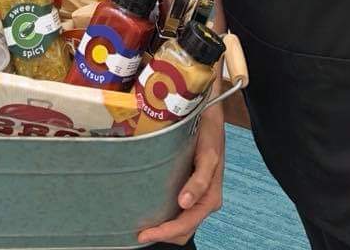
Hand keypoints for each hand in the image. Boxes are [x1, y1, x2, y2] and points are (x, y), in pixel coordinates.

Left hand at [138, 105, 224, 244]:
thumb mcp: (208, 155)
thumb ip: (200, 181)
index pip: (187, 224)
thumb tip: (185, 203)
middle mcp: (203, 198)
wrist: (210, 114)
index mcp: (210, 196)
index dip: (166, 232)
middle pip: (183, 229)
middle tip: (138, 233)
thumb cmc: (210, 133)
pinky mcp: (189, 185)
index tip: (145, 234)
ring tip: (142, 225)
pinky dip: (165, 215)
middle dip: (163, 234)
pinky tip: (151, 209)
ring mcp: (196, 193)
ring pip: (181, 222)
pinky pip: (178, 209)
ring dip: (164, 227)